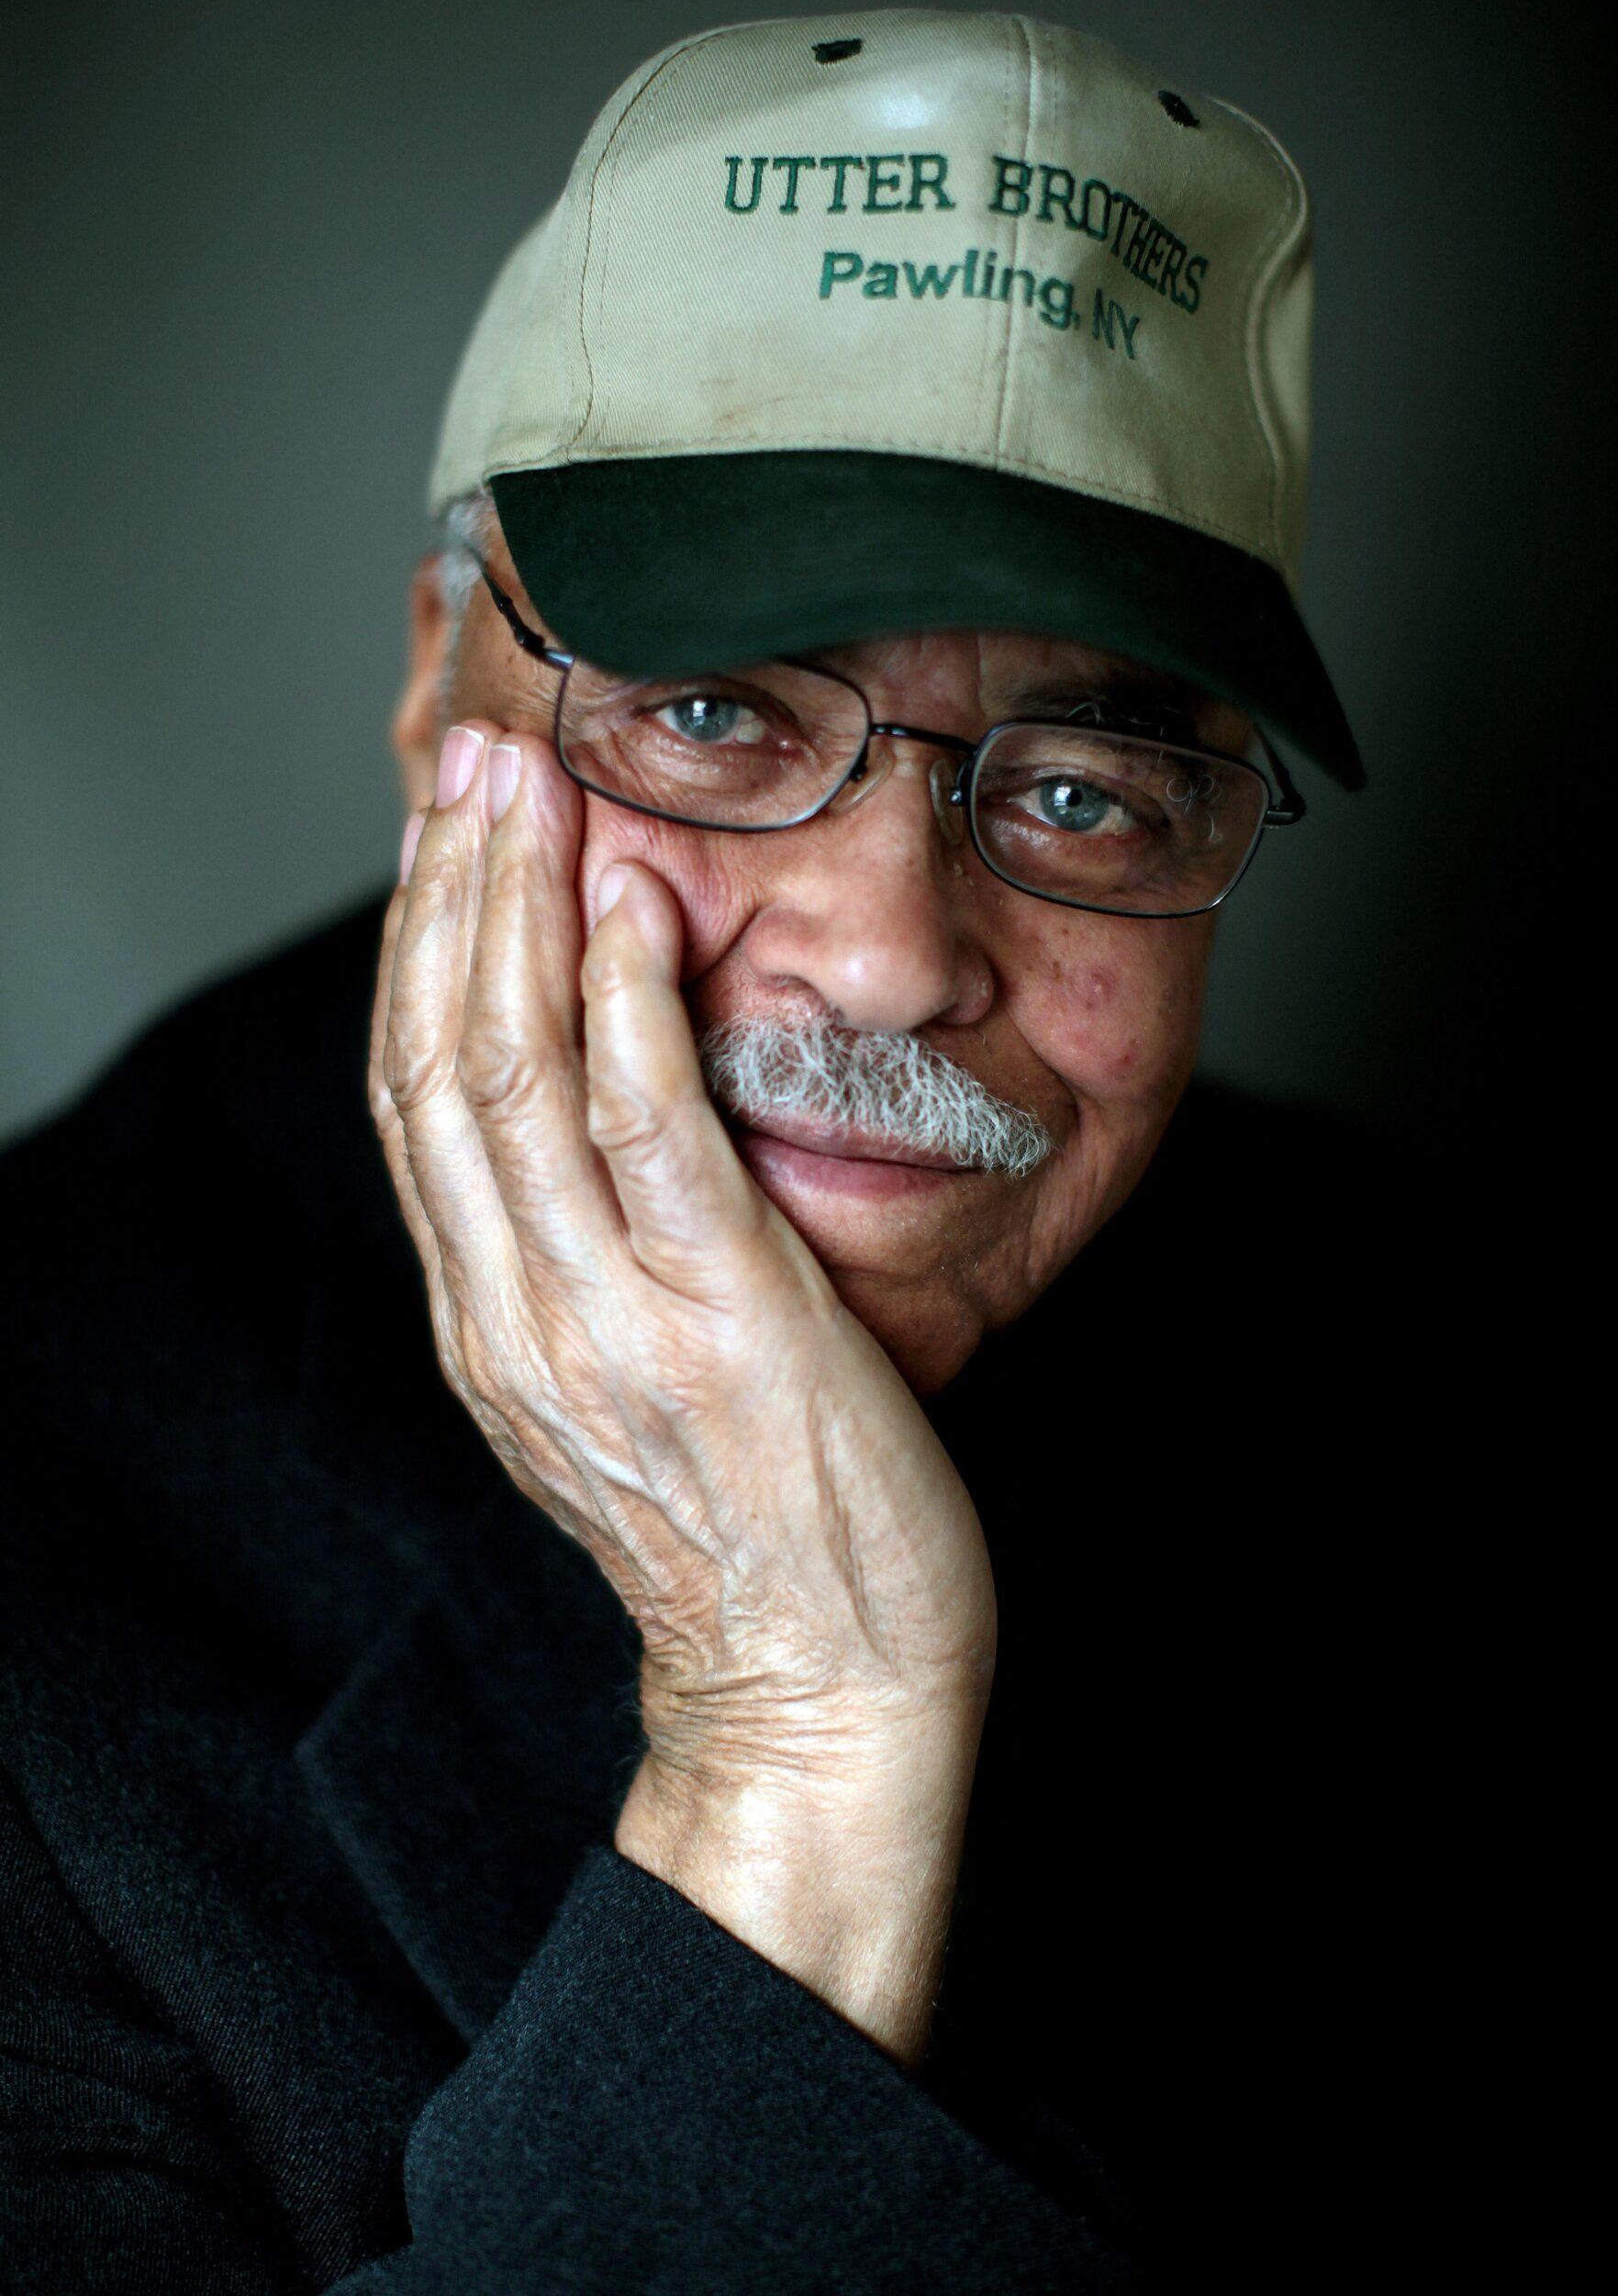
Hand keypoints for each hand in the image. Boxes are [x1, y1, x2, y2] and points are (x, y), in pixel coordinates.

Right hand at [369, 723, 996, 2056]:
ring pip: (510, 1075)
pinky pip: (645, 1130)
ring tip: (530, 784)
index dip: (417, 953)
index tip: (442, 836)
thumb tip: (592, 1125)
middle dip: (449, 894)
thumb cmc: (750, 1533)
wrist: (821, 1688)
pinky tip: (628, 905)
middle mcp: (514, 1315)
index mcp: (489, 1327)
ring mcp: (604, 1318)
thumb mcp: (620, 1392)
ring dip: (512, 912)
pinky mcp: (718, 1315)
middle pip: (436, 1062)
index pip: (414, 1102)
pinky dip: (623, 1005)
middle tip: (471, 757)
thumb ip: (582, 1263)